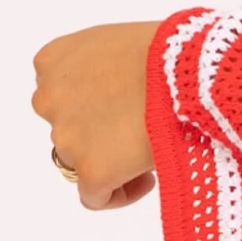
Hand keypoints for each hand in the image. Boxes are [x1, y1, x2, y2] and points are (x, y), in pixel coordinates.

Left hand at [32, 22, 162, 209]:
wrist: (192, 71)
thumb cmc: (172, 49)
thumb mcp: (121, 42)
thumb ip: (99, 68)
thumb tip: (113, 97)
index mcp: (53, 61)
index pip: (59, 93)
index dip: (94, 103)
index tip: (125, 106)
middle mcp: (49, 99)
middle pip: (69, 127)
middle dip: (100, 131)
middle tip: (141, 127)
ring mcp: (66, 137)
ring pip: (80, 161)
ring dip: (109, 158)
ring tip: (149, 150)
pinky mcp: (90, 171)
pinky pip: (95, 197)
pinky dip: (120, 192)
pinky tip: (149, 178)